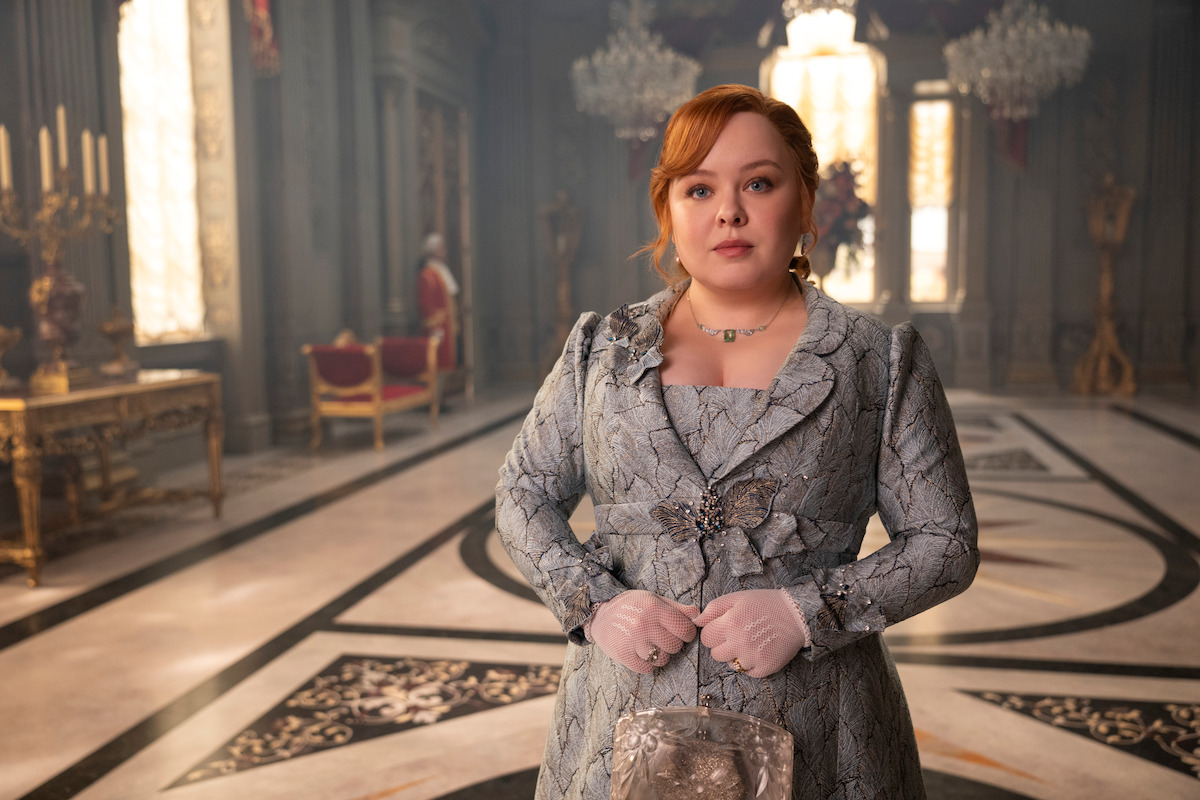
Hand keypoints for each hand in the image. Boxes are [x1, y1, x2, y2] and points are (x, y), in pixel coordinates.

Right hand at [585, 590, 698, 673]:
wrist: (599, 614)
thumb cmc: (631, 606)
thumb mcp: (653, 599)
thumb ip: (677, 609)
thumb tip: (699, 615)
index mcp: (654, 608)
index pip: (686, 630)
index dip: (686, 632)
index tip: (679, 631)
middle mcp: (644, 624)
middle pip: (675, 646)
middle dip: (672, 643)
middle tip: (661, 637)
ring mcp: (633, 641)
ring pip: (663, 660)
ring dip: (660, 655)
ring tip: (650, 644)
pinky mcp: (624, 656)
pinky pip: (647, 669)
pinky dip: (647, 664)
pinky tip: (640, 652)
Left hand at [694, 589, 808, 677]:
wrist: (797, 614)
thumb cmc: (765, 603)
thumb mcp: (737, 598)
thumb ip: (713, 608)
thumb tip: (695, 621)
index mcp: (730, 623)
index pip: (706, 638)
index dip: (714, 632)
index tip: (725, 627)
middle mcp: (739, 642)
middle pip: (715, 654)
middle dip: (722, 645)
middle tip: (737, 635)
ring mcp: (752, 657)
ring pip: (730, 665)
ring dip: (735, 656)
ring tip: (749, 642)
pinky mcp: (765, 668)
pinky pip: (747, 672)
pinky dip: (750, 664)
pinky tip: (759, 650)